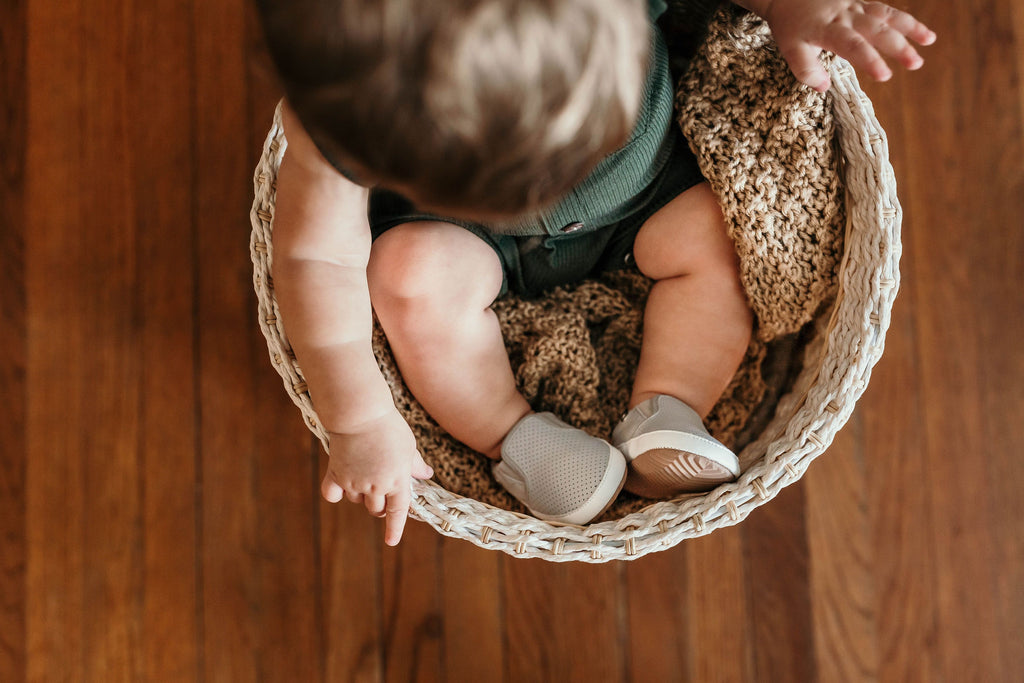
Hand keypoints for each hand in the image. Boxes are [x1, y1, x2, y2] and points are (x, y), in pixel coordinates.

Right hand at [322, 410, 433, 545]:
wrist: (362, 414)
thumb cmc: (389, 427)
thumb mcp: (409, 446)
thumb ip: (416, 464)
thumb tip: (426, 475)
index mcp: (397, 481)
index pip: (398, 511)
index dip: (394, 528)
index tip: (391, 541)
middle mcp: (375, 487)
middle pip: (376, 509)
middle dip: (380, 504)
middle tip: (381, 487)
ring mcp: (354, 483)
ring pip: (357, 501)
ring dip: (361, 494)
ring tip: (365, 471)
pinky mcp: (336, 474)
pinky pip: (333, 494)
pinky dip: (336, 493)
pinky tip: (340, 486)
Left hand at [745, 0, 936, 90]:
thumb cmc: (790, 25)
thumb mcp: (789, 49)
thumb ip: (805, 69)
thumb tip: (824, 87)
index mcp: (828, 29)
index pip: (853, 46)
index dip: (870, 60)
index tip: (885, 75)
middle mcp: (846, 16)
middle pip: (877, 30)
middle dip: (898, 46)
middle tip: (915, 64)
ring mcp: (856, 6)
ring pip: (886, 15)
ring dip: (910, 27)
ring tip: (929, 41)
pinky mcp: (860, 2)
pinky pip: (884, 8)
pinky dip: (902, 18)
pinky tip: (918, 29)